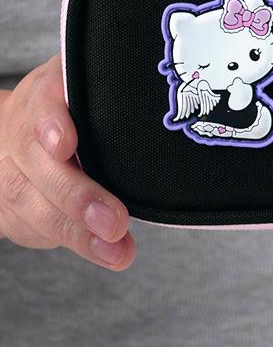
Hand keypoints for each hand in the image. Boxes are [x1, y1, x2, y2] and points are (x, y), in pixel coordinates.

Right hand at [0, 55, 134, 268]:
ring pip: (34, 201)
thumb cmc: (78, 112)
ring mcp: (14, 169)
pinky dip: (80, 242)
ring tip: (115, 247)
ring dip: (79, 230)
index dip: (51, 122)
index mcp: (47, 92)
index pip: (44, 100)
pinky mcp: (15, 207)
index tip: (65, 145)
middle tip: (114, 221)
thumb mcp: (93, 94)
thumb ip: (119, 103)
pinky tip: (108, 253)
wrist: (13, 140)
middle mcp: (22, 129)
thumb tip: (182, 121)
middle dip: (75, 194)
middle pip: (37, 160)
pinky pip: (41, 227)